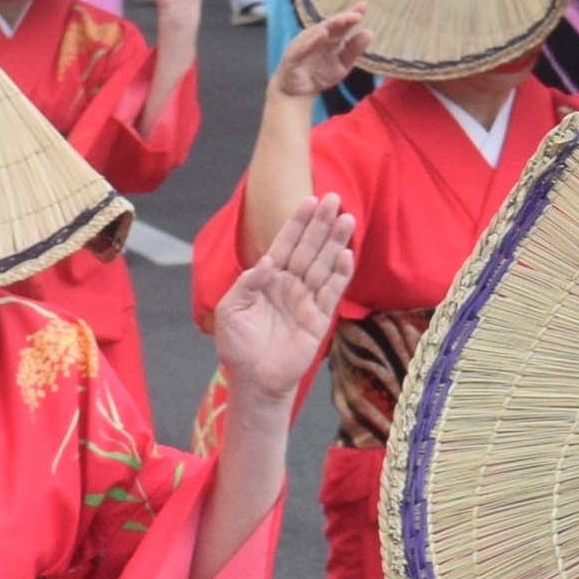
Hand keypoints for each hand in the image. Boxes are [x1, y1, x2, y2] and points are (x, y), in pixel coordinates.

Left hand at [205, 192, 353, 423]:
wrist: (253, 380)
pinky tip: (346, 255)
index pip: (286, 244)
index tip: (310, 199)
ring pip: (323, 265)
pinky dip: (339, 274)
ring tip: (347, 219)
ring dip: (336, 243)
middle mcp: (290, 284)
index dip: (298, 222)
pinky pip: (331, 292)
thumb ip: (247, 284)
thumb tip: (267, 263)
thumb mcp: (231, 310)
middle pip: (309, 248)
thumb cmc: (238, 345)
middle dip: (321, 224)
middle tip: (335, 198)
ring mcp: (306, 300)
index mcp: (268, 278)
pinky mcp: (319, 319)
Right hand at [272, 7, 376, 103]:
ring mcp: (304, 45)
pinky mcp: (293, 56)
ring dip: (329, 26)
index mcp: (331, 38)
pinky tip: (322, 35)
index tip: (365, 5)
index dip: (352, 14)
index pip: (342, 24)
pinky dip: (312, 41)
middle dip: (343, 18)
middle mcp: (317, 37)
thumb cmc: (320, 74)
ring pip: (317, 33)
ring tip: (341, 19)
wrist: (297, 92)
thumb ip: (354, 49)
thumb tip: (370, 32)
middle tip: (356, 14)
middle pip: (331, 25)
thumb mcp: (343, 64)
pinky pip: (303, 48)